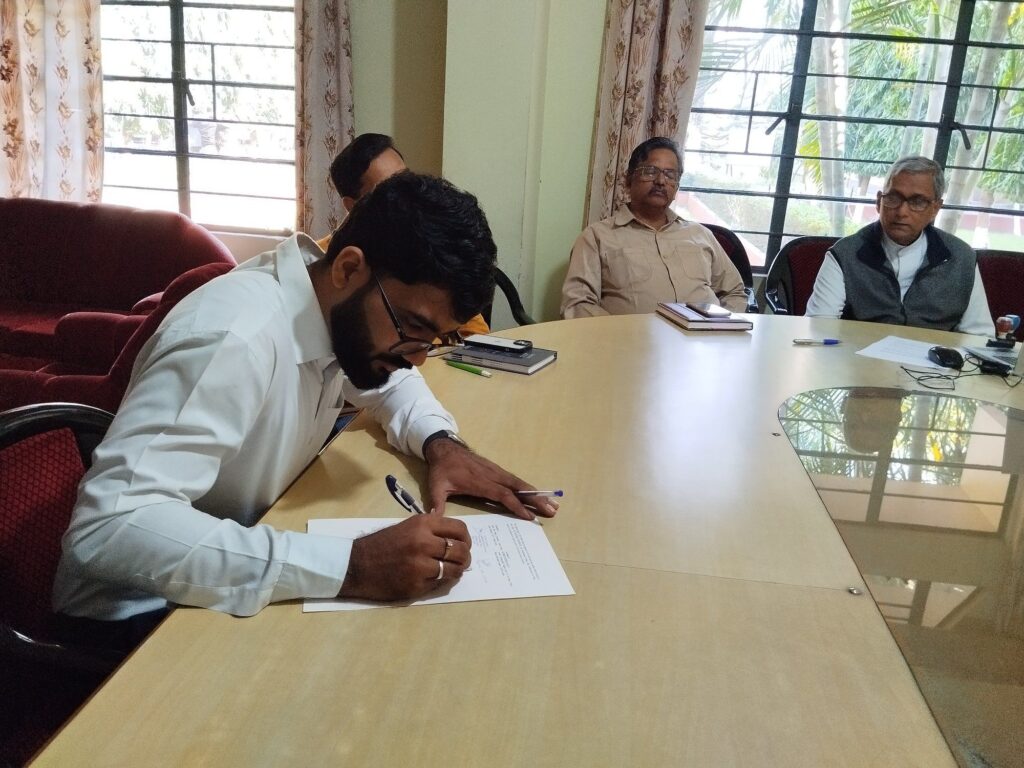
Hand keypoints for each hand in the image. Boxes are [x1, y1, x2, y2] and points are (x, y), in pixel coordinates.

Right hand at [339, 515, 470, 601]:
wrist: (356, 566)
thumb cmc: (382, 544)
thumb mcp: (407, 526)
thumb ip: (431, 528)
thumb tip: (455, 535)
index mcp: (423, 524)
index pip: (459, 529)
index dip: (466, 539)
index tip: (464, 545)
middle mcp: (424, 542)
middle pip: (461, 550)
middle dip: (465, 557)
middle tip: (462, 561)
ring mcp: (421, 565)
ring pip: (455, 569)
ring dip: (457, 571)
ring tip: (453, 571)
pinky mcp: (417, 585)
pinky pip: (441, 583)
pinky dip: (442, 581)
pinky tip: (435, 579)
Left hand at [424, 438, 558, 520]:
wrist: (444, 448)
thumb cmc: (441, 469)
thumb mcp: (436, 486)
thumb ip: (437, 504)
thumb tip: (434, 520)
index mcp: (480, 481)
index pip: (502, 494)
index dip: (516, 505)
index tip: (529, 516)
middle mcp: (492, 475)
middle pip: (517, 488)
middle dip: (535, 499)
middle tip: (552, 510)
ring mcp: (496, 471)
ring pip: (519, 483)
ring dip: (536, 493)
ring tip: (552, 504)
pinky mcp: (497, 470)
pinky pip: (515, 480)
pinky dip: (529, 487)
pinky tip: (538, 494)